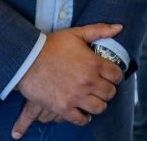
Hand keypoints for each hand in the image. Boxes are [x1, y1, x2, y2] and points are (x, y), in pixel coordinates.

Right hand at [11, 23, 124, 138]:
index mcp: (94, 64)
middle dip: (107, 90)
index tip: (110, 76)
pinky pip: (81, 119)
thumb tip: (119, 27)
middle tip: (101, 88)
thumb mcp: (76, 33)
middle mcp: (88, 82)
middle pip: (110, 93)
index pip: (117, 75)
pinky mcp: (63, 108)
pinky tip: (83, 112)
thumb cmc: (51, 45)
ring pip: (99, 108)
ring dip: (98, 104)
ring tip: (94, 100)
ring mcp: (76, 97)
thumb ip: (99, 30)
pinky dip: (84, 118)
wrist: (26, 60)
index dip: (115, 76)